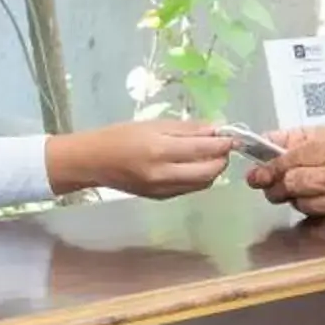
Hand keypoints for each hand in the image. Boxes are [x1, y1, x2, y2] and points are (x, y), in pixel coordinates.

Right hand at [47, 120, 235, 199]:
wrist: (93, 162)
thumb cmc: (120, 136)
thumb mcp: (153, 125)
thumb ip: (186, 129)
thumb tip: (215, 128)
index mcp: (160, 150)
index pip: (203, 149)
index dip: (222, 143)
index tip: (231, 135)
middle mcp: (164, 174)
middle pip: (208, 172)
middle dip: (222, 159)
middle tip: (223, 146)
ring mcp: (163, 190)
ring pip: (202, 183)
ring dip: (212, 170)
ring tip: (210, 154)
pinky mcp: (161, 198)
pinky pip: (189, 189)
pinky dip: (198, 177)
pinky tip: (194, 166)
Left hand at [246, 128, 324, 223]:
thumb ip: (310, 137)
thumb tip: (272, 138)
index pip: (289, 158)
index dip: (269, 166)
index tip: (258, 170)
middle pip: (289, 184)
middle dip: (275, 186)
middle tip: (269, 185)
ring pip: (301, 203)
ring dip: (295, 199)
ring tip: (301, 191)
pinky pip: (320, 218)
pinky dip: (315, 211)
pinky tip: (322, 203)